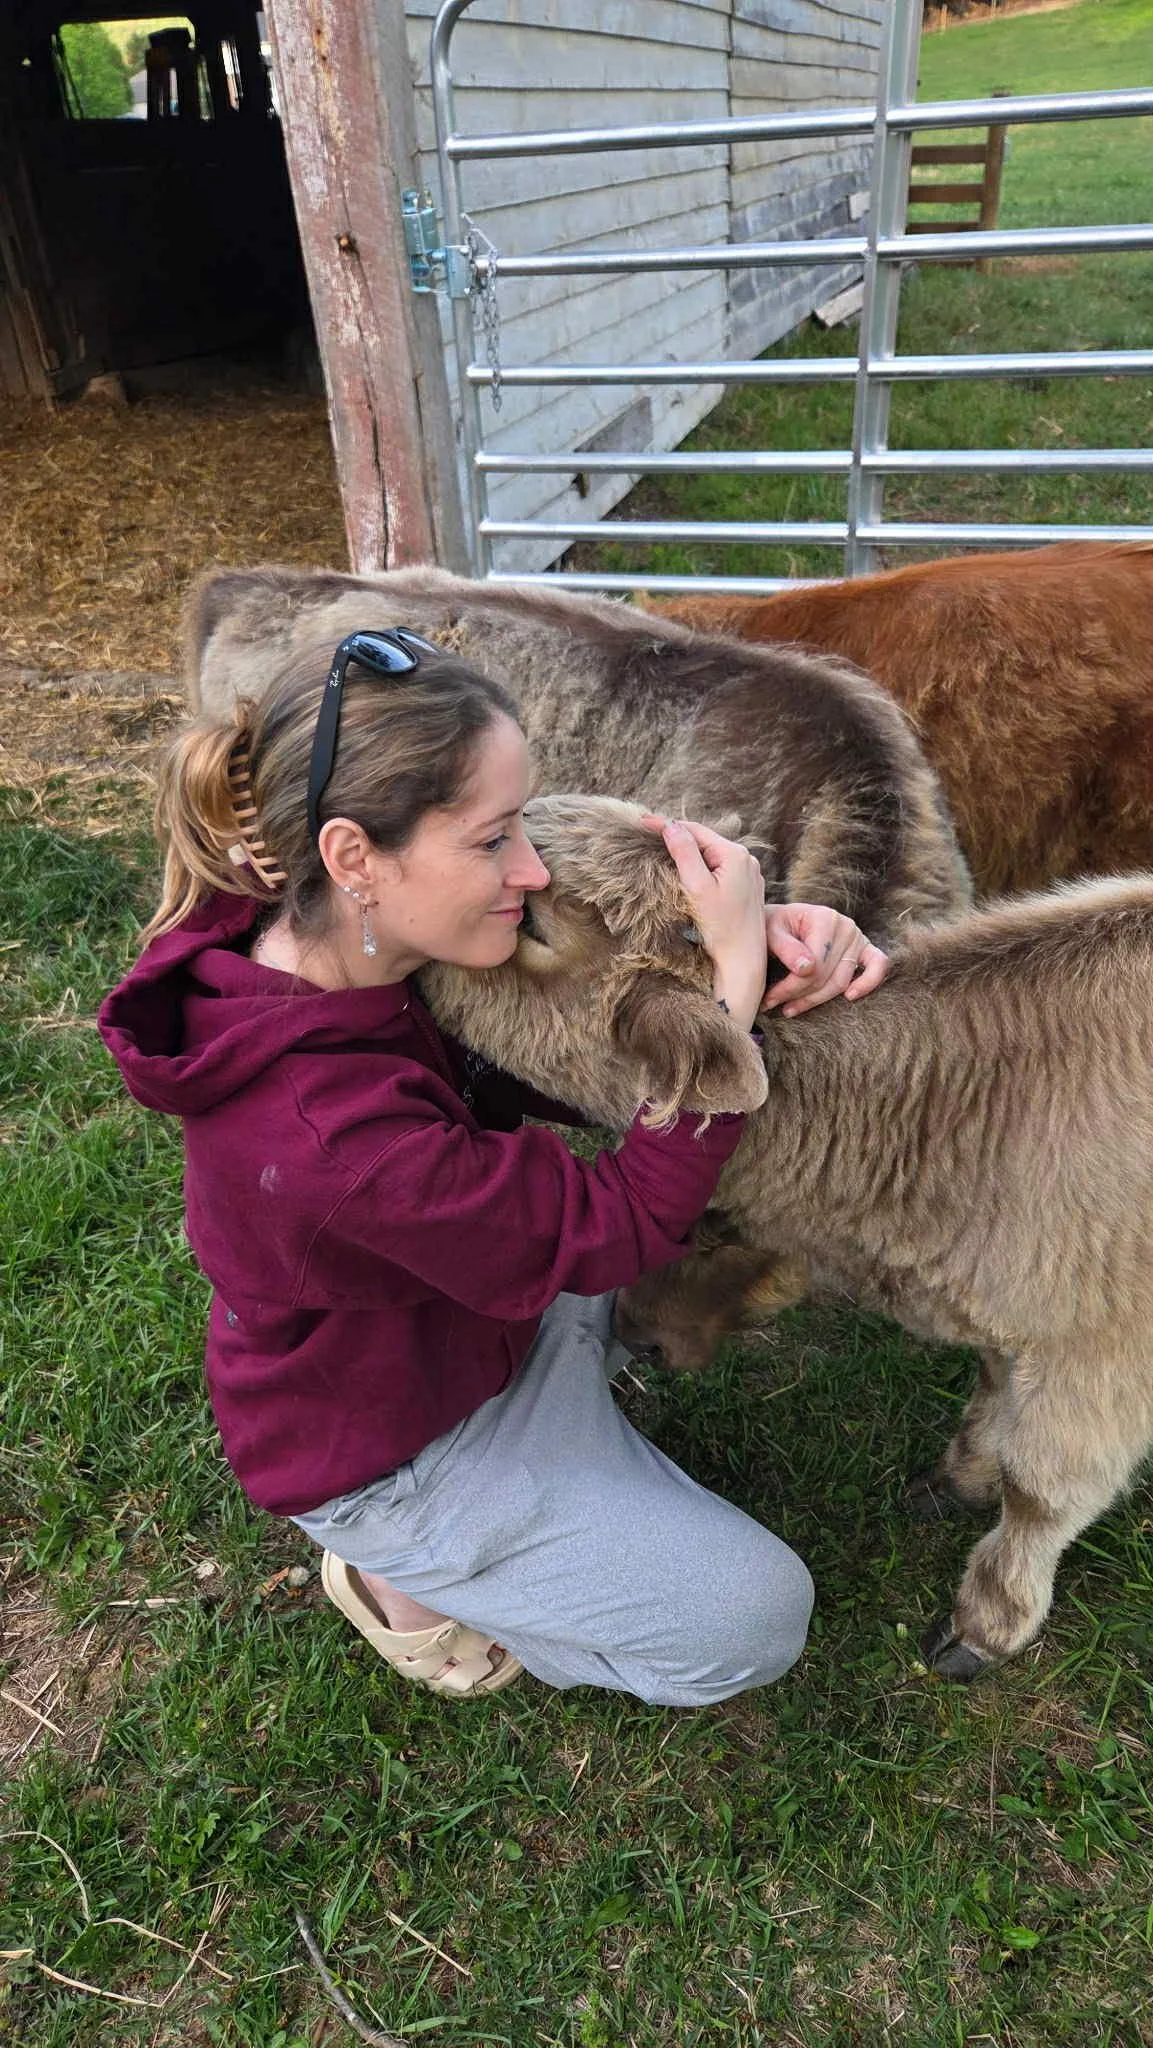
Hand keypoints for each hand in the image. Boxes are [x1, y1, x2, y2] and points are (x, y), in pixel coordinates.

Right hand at [642, 814, 766, 1033]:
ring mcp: (749, 873)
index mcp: (735, 854)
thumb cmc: (721, 928)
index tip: (642, 822)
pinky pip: (720, 867)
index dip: (667, 825)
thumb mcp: (698, 888)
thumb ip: (685, 854)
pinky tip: (688, 868)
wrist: (742, 961)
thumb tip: (672, 826)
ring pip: (712, 854)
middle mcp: (746, 859)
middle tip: (648, 832)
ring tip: (663, 847)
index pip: (695, 830)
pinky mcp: (747, 888)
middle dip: (678, 836)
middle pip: (705, 840)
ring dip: (689, 850)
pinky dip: (701, 864)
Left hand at [760, 904, 888, 1016]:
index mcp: (824, 918)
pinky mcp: (865, 949)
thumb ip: (786, 949)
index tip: (769, 999)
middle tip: (774, 1005)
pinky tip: (850, 996)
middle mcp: (845, 926)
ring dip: (816, 999)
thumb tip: (806, 969)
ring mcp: (857, 937)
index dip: (791, 986)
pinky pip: (878, 965)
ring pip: (842, 982)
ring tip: (790, 1009)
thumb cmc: (775, 927)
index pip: (814, 964)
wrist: (781, 921)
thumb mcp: (771, 933)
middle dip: (800, 995)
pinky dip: (868, 983)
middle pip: (827, 976)